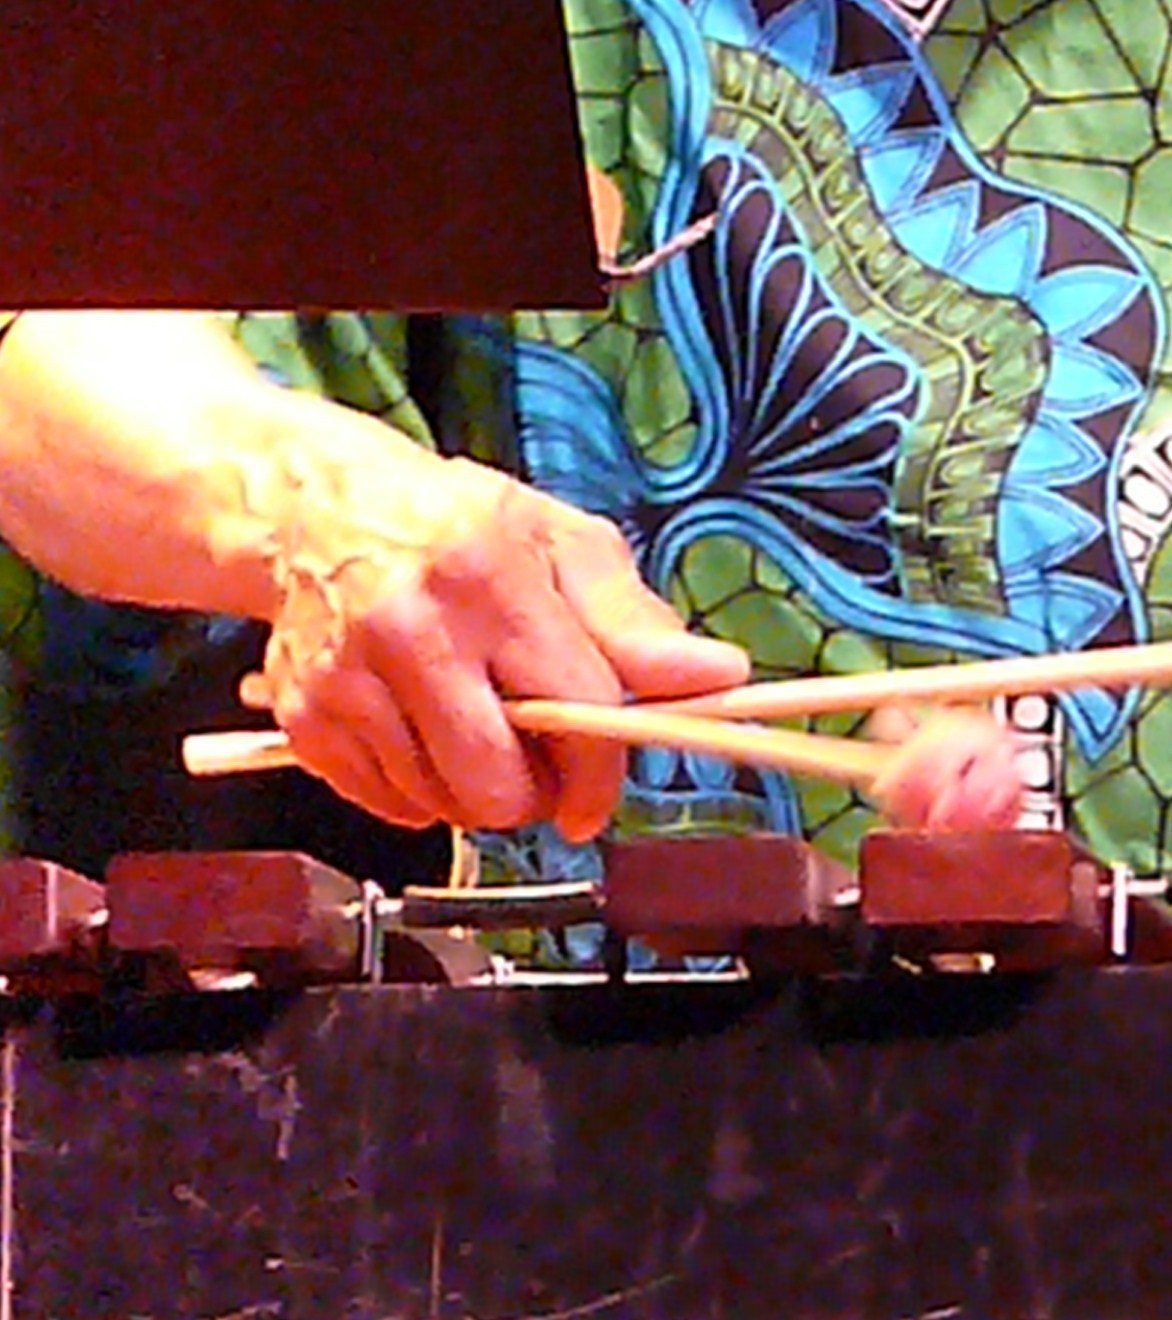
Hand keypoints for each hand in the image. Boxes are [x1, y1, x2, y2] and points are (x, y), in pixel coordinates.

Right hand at [256, 399, 747, 839]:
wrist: (319, 511)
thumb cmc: (459, 527)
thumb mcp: (560, 544)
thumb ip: (635, 621)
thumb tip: (720, 677)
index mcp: (487, 572)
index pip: (574, 707)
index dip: (600, 769)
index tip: (599, 790)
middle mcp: (408, 627)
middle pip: (496, 786)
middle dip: (533, 793)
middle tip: (537, 757)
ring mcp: (345, 679)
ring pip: (442, 807)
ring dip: (476, 791)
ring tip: (477, 727)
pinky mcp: (304, 721)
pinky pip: (391, 808)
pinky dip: (420, 791)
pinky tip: (423, 731)